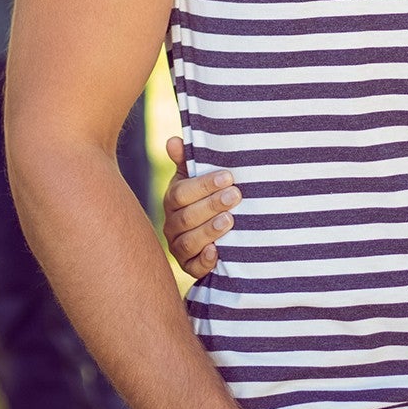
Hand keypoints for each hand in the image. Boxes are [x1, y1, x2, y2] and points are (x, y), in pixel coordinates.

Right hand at [162, 137, 238, 277]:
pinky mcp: (189, 267)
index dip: (204, 185)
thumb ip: (186, 161)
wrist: (209, 234)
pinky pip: (193, 267)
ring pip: (188, 242)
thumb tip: (173, 140)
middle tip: (236, 196)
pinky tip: (217, 252)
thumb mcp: (194, 179)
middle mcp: (172, 224)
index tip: (229, 177)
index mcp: (173, 200)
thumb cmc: (203, 198)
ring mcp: (178, 247)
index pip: (182, 192)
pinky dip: (205, 260)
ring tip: (229, 220)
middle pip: (187, 217)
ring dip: (209, 230)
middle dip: (212, 205)